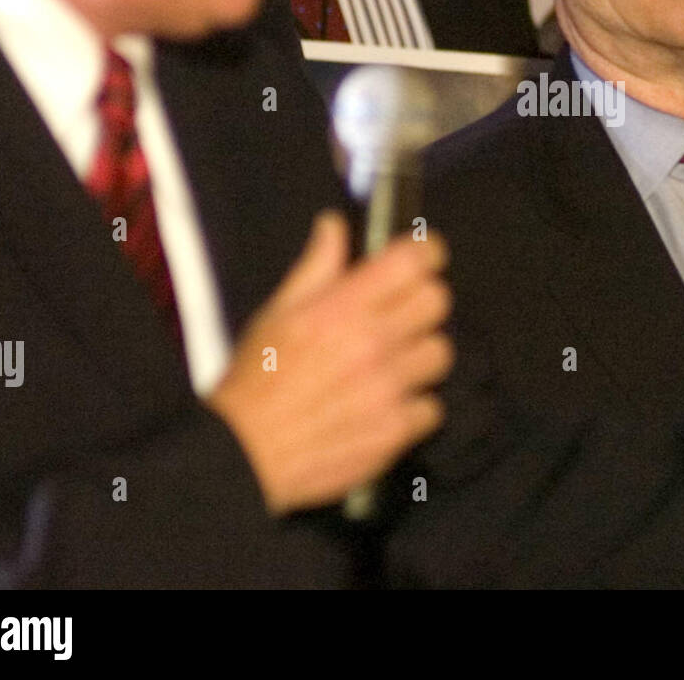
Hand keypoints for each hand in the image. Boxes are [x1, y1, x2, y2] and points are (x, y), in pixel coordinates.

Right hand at [207, 210, 452, 514]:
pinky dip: (415, 405)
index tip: (423, 256)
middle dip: (423, 300)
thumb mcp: (277, 313)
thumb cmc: (255, 381)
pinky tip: (387, 404)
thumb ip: (316, 266)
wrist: (244, 457)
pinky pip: (432, 406)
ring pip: (440, 352)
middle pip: (437, 301)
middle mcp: (372, 343)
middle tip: (403, 312)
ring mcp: (387, 388)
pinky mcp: (394, 429)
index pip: (412, 262)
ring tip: (393, 362)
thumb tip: (335, 226)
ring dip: (421, 354)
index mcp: (341, 308)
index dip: (425, 253)